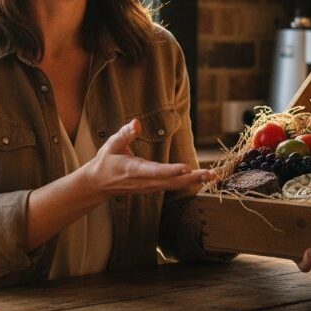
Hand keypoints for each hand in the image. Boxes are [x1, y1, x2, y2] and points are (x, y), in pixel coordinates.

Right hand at [83, 119, 212, 198]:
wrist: (98, 184)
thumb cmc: (106, 161)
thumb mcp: (112, 144)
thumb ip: (125, 133)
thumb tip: (136, 123)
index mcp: (134, 170)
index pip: (155, 171)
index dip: (170, 170)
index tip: (186, 167)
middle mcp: (144, 182)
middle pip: (171, 181)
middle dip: (192, 177)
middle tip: (211, 173)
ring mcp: (150, 187)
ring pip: (174, 185)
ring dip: (194, 180)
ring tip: (212, 175)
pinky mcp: (153, 188)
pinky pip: (173, 186)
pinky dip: (187, 182)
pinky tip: (200, 178)